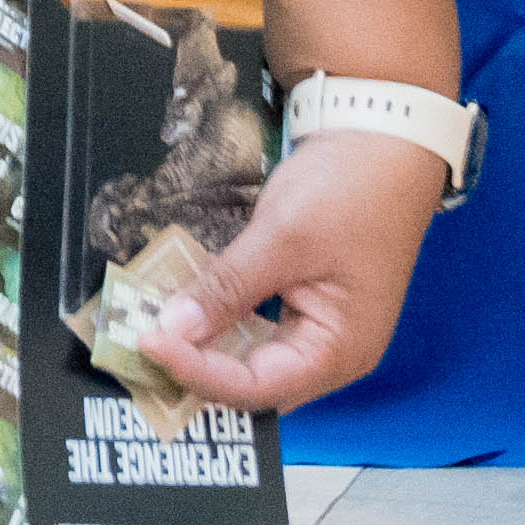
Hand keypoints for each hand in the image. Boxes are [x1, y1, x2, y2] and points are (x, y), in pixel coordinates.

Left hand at [128, 129, 449, 416]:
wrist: (385, 137)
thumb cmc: (350, 188)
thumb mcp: (283, 237)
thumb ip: (228, 287)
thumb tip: (172, 328)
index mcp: (339, 351)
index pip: (257, 388)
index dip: (198, 373)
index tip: (148, 344)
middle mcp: (332, 354)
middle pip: (255, 385)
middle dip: (196, 371)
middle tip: (139, 348)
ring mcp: (321, 329)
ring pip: (251, 360)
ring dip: (204, 350)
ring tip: (153, 334)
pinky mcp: (306, 304)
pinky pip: (257, 330)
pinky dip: (221, 324)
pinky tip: (184, 311)